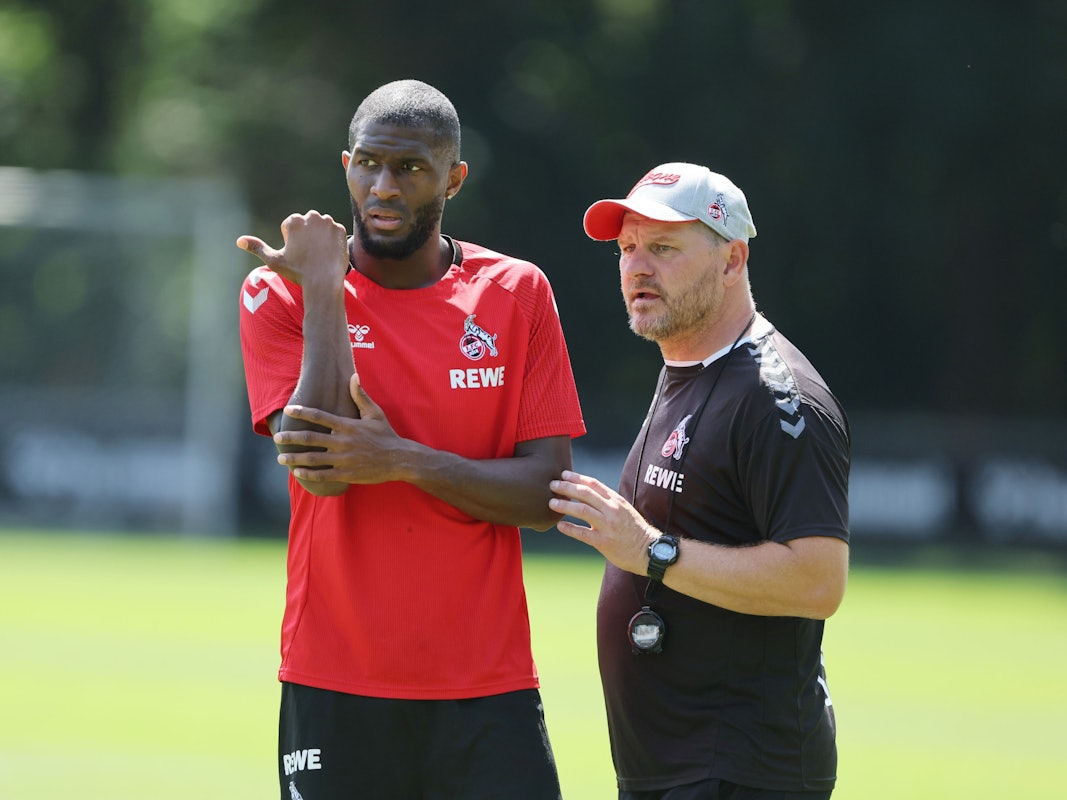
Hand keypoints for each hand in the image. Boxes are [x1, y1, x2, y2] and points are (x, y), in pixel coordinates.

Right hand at [236, 210, 347, 288]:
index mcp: (294, 221)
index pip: (291, 227)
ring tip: (319, 255)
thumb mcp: (274, 260)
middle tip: (308, 255)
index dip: (292, 242)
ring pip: (320, 227)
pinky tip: (329, 253)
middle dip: (306, 236)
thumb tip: (239, 240)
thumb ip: (257, 247)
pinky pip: (334, 233)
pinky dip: (332, 241)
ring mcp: (328, 222)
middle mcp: (312, 217)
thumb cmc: (297, 272)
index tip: (297, 254)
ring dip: (319, 237)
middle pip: (306, 224)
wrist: (324, 282)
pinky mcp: (341, 230)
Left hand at [273, 371, 411, 484]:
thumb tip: (353, 376)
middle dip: (292, 438)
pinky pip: (323, 475)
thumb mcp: (375, 413)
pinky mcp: (346, 474)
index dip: (302, 412)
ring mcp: (344, 459)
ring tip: (281, 458)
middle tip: (278, 438)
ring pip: (314, 459)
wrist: (399, 459)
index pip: (320, 416)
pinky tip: (297, 472)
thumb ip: (361, 396)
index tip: (288, 410)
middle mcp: (343, 442)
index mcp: (348, 426)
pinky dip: (309, 474)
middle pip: (311, 438)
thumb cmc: (386, 435)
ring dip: (295, 458)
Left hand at [549, 471, 660, 574]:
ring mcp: (608, 526)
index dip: (577, 477)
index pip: (594, 484)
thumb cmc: (635, 530)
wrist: (649, 550)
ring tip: (552, 503)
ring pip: (582, 510)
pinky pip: (583, 533)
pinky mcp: (604, 542)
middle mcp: (612, 510)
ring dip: (564, 505)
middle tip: (552, 485)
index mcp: (616, 501)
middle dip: (566, 487)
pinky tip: (559, 526)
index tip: (564, 474)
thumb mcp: (624, 510)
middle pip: (585, 493)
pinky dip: (569, 529)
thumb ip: (607, 502)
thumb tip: (585, 494)